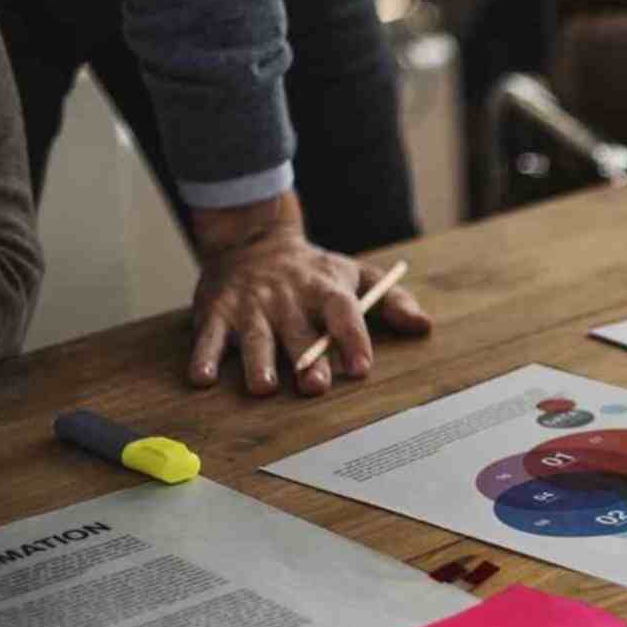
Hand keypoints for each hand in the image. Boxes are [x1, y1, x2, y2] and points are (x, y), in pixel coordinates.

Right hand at [186, 192, 429, 395]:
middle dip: (307, 358)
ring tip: (263, 387)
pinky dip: (204, 357)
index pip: (343, 312)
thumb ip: (391, 300)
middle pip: (299, 331)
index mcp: (324, 289)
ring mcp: (250, 305)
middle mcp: (287, 297)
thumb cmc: (312, 272)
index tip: (361, 366)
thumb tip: (423, 325)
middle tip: (315, 385)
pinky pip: (209, 336)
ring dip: (258, 362)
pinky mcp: (216, 311)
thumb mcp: (354, 275)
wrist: (251, 239)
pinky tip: (203, 378)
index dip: (353, 338)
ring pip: (255, 337)